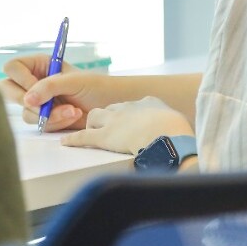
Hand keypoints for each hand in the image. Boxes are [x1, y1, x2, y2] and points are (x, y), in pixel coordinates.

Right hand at [0, 53, 120, 131]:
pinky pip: (37, 124)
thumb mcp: (73, 81)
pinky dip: (54, 123)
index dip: (22, 79)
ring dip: (49, 114)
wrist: (108, 106)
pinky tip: (71, 116)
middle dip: (28, 102)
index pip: (13, 67)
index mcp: (38, 64)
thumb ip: (49, 86)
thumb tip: (27, 99)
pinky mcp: (43, 117)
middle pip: (8, 90)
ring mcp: (37, 101)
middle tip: (45, 106)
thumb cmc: (95, 86)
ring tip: (72, 111)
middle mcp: (33, 81)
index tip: (38, 88)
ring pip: (25, 111)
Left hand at [60, 97, 194, 154]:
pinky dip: (73, 140)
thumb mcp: (179, 125)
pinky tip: (65, 142)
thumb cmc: (181, 135)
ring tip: (89, 133)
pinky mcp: (106, 136)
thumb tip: (176, 138)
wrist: (172, 138)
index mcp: (149, 103)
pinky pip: (84, 136)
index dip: (128, 115)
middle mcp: (129, 107)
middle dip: (107, 118)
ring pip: (94, 117)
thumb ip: (172, 127)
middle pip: (110, 109)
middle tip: (107, 129)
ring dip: (91, 125)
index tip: (130, 122)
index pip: (133, 106)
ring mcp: (116, 121)